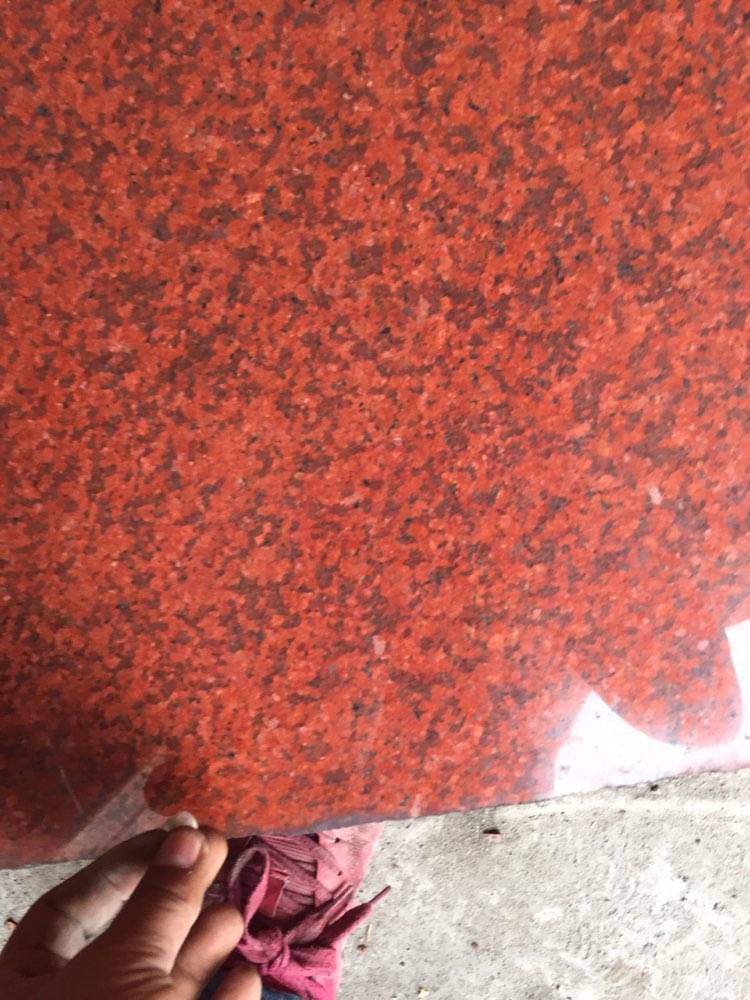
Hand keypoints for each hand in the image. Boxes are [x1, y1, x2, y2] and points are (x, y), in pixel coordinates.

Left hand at [0, 825, 260, 998]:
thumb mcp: (130, 962)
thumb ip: (162, 897)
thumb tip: (191, 833)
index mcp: (25, 986)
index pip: (64, 908)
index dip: (120, 865)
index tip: (173, 836)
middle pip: (124, 938)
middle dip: (175, 898)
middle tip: (217, 854)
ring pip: (161, 978)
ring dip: (205, 941)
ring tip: (235, 908)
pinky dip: (224, 992)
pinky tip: (246, 970)